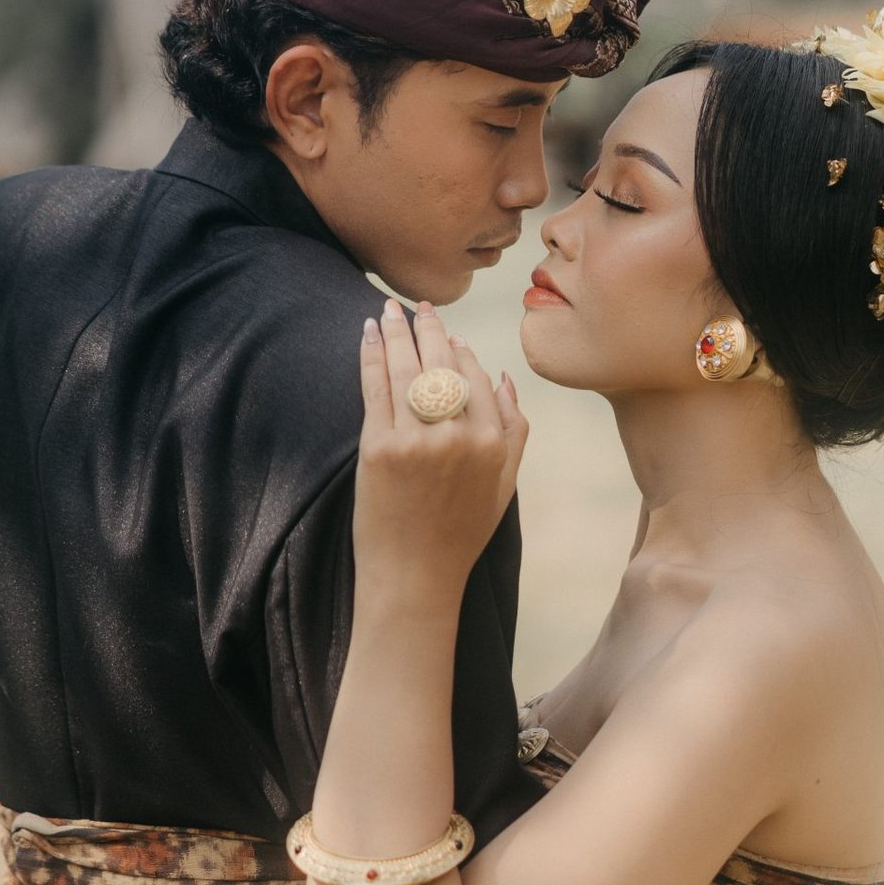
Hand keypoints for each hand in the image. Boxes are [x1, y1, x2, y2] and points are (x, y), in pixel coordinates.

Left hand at [355, 300, 527, 593]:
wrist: (413, 578)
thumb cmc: (460, 534)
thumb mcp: (503, 485)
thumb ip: (513, 430)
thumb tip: (504, 377)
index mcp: (491, 442)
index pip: (475, 377)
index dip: (459, 351)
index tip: (448, 334)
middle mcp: (457, 436)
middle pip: (441, 365)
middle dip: (428, 328)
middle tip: (416, 306)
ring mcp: (416, 441)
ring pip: (407, 369)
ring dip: (397, 332)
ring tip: (387, 309)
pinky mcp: (378, 448)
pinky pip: (376, 388)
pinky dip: (372, 355)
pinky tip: (369, 334)